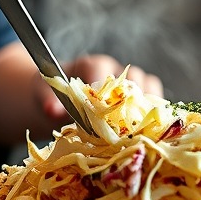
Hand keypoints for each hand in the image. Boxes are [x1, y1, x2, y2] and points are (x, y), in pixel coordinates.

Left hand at [40, 54, 164, 125]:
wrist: (57, 102)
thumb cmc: (51, 96)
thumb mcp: (44, 96)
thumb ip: (48, 101)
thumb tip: (51, 110)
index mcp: (93, 65)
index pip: (102, 68)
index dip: (103, 87)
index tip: (100, 107)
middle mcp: (116, 71)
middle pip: (134, 77)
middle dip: (133, 99)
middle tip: (127, 123)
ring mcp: (131, 85)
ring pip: (150, 88)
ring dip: (148, 108)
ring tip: (145, 129)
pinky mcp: (139, 101)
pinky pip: (155, 103)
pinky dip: (155, 117)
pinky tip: (152, 133)